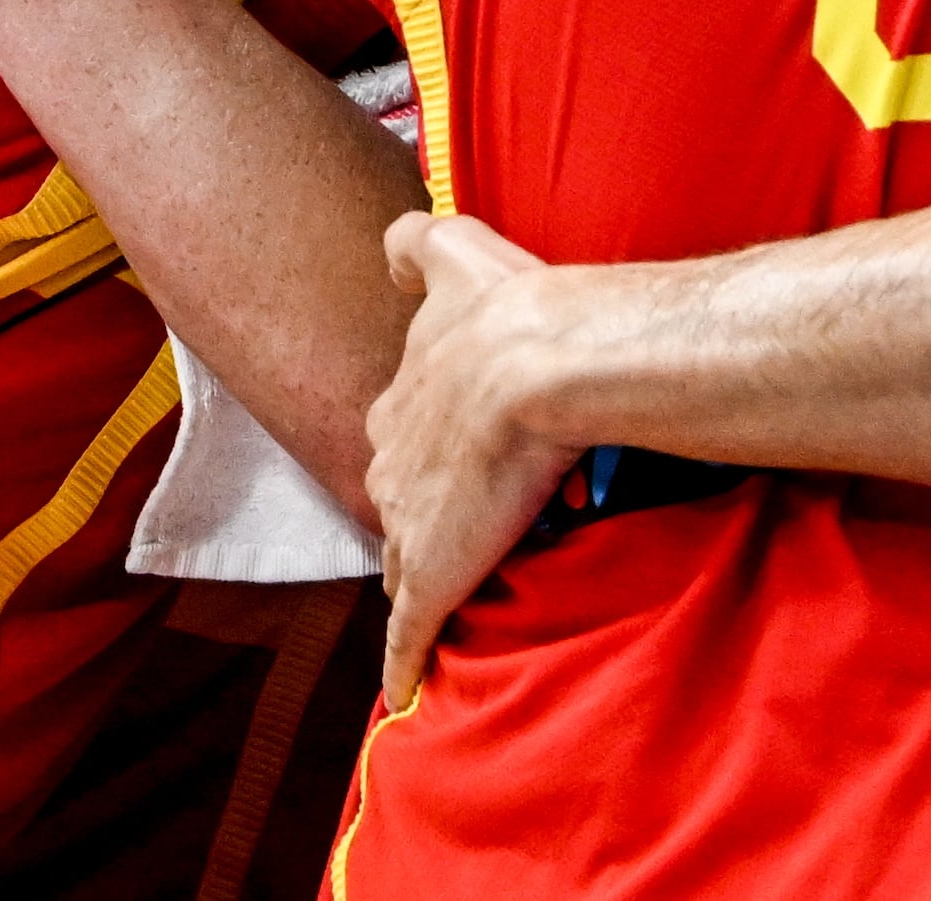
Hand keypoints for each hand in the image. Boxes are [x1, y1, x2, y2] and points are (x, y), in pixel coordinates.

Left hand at [368, 211, 576, 709]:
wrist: (540, 362)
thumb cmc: (511, 310)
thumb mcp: (456, 254)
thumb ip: (419, 244)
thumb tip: (394, 244)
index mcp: (398, 404)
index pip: (399, 443)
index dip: (425, 455)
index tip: (448, 466)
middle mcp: (390, 465)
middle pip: (394, 505)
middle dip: (417, 520)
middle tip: (462, 531)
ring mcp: (408, 527)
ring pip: (403, 566)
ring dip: (418, 583)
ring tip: (444, 602)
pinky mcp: (432, 578)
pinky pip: (410, 632)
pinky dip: (406, 660)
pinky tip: (407, 686)